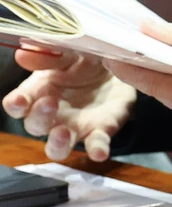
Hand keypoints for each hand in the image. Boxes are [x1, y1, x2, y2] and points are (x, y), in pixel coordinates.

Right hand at [3, 47, 136, 161]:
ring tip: (64, 132)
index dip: (15, 104)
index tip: (18, 100)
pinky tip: (99, 153)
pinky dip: (96, 150)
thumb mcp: (69, 53)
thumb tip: (23, 54)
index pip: (17, 104)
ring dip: (57, 143)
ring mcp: (74, 127)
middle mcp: (52, 115)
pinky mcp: (100, 132)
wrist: (120, 68)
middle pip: (34, 126)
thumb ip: (49, 55)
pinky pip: (95, 145)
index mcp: (38, 92)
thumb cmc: (85, 61)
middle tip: (51, 103)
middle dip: (39, 117)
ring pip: (56, 147)